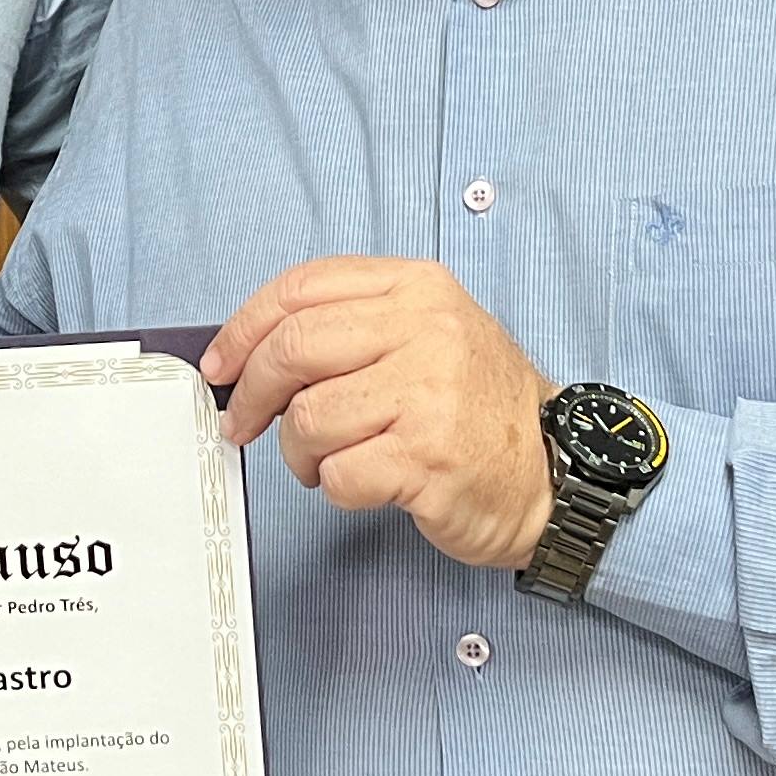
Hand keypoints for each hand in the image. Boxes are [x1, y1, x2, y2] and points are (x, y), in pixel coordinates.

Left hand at [201, 257, 554, 569]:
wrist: (554, 471)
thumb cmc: (480, 408)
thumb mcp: (429, 333)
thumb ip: (353, 325)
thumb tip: (253, 350)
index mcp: (418, 288)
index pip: (302, 288)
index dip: (243, 328)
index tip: (221, 364)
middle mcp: (426, 331)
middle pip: (293, 349)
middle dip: (250, 394)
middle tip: (241, 422)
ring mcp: (429, 394)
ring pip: (307, 418)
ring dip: (299, 453)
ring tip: (327, 461)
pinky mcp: (427, 459)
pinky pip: (337, 474)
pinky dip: (335, 487)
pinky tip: (365, 483)